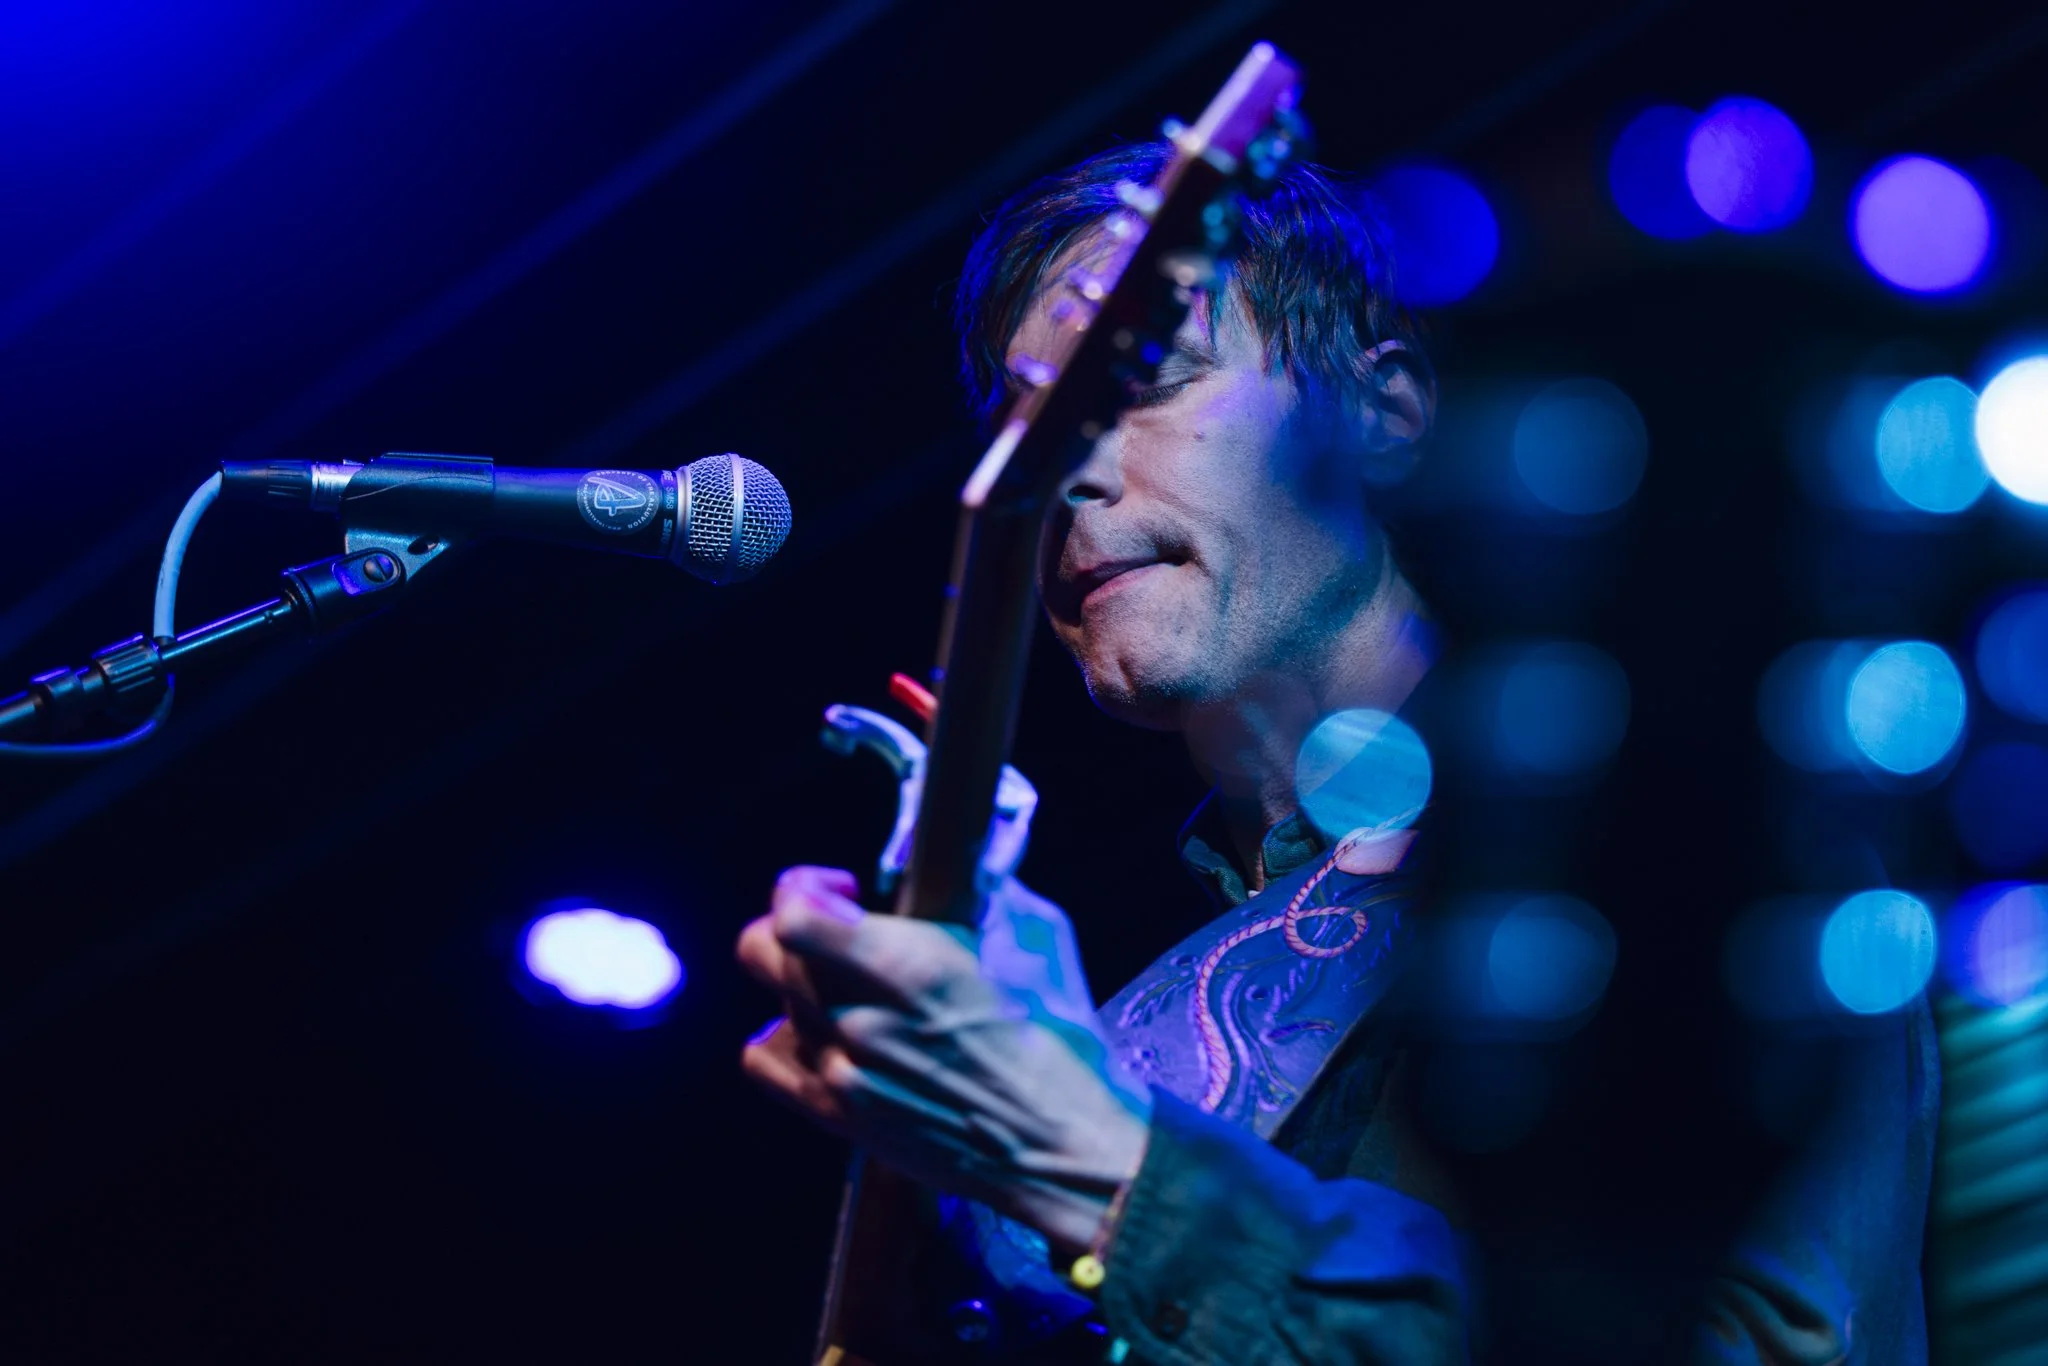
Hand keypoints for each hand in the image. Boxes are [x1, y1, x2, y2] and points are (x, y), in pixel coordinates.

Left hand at [737, 866, 1151, 1250]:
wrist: (1061, 1146)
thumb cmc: (1059, 1041)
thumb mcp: (1035, 937)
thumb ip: (984, 891)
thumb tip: (963, 859)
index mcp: (909, 966)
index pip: (793, 914)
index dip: (802, 886)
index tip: (840, 888)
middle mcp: (860, 1017)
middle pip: (765, 952)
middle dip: (794, 925)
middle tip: (838, 927)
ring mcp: (843, 1071)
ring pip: (773, 1002)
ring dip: (801, 983)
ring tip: (846, 987)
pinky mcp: (838, 1115)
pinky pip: (764, 1063)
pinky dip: (781, 1040)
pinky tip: (821, 1035)